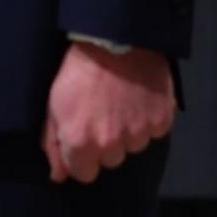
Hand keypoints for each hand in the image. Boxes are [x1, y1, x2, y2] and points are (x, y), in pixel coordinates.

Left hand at [45, 42, 173, 183]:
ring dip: (128, 131)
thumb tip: (59, 176)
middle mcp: (111, 145)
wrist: (114, 40)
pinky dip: (148, 119)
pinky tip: (139, 99)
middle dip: (106, 143)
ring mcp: (139, 133)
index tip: (84, 137)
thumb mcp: (54, 106)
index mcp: (82, 144)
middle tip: (103, 113)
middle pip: (110, 160)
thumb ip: (54, 145)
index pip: (85, 175)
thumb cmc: (78, 72)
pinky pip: (154, 131)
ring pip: (134, 146)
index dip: (82, 157)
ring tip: (121, 102)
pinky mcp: (162, 120)